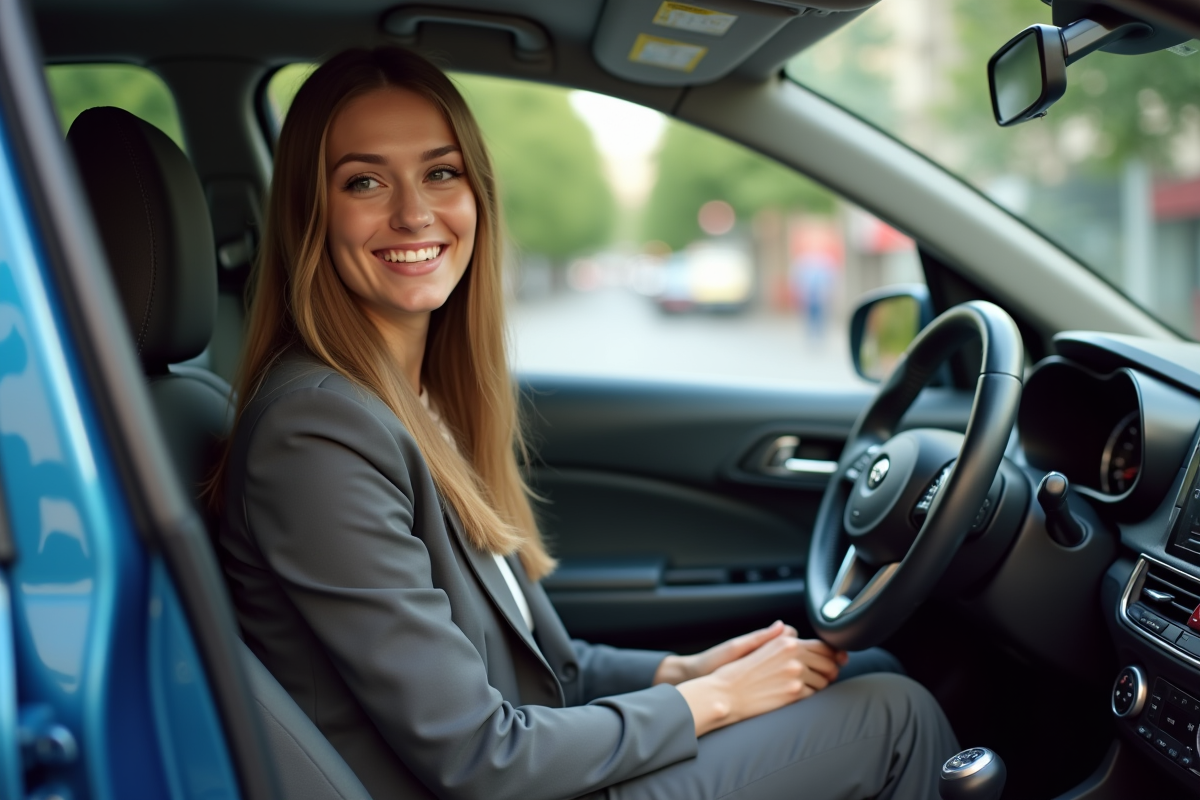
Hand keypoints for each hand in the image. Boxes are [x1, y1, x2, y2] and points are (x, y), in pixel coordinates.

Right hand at [672, 627, 847, 736]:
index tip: (836, 659)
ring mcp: (796, 677)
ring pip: (823, 682)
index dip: (833, 653)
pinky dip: (810, 696)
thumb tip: (788, 628)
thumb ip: (774, 635)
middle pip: (829, 664)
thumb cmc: (734, 670)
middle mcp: (794, 657)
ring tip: (810, 685)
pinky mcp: (794, 695)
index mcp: (786, 643)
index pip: (823, 646)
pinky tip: (800, 694)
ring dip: (820, 684)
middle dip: (830, 670)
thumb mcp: (751, 643)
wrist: (724, 694)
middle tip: (826, 674)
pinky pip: (813, 696)